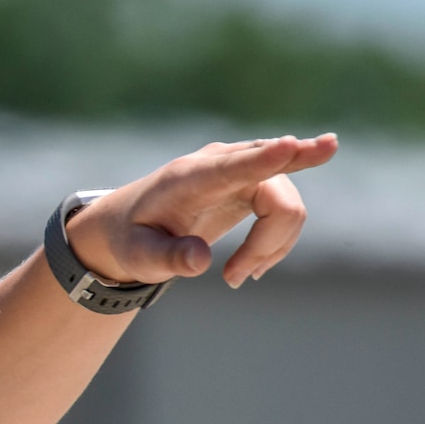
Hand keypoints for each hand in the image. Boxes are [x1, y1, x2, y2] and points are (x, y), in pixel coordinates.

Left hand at [65, 134, 338, 290]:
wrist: (132, 223)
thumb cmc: (134, 238)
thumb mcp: (139, 256)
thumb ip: (167, 257)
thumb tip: (201, 261)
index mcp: (189, 177)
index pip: (233, 166)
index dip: (265, 158)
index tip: (293, 144)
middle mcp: (222, 164)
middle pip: (275, 187)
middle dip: (275, 232)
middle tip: (236, 278)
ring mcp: (244, 169)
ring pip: (287, 205)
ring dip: (269, 248)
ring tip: (232, 278)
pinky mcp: (256, 183)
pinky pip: (287, 211)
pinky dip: (275, 244)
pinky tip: (248, 267)